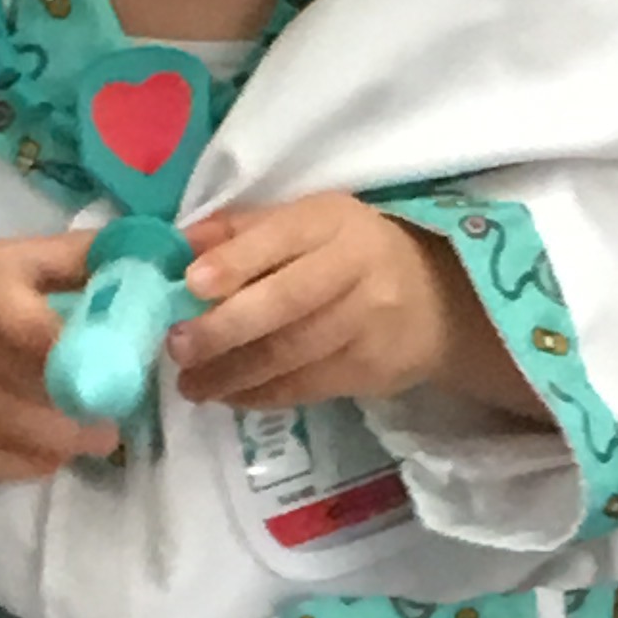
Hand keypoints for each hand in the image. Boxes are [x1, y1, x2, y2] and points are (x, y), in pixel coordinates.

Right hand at [0, 232, 109, 482]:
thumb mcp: (16, 259)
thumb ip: (80, 260)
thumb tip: (154, 260)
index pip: (23, 323)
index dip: (73, 352)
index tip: (117, 371)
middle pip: (15, 386)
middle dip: (75, 411)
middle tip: (115, 424)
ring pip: (0, 429)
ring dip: (58, 444)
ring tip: (95, 442)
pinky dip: (25, 464)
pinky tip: (52, 457)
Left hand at [171, 198, 491, 412]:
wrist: (439, 300)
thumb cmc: (353, 254)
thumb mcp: (309, 223)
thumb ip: (246, 231)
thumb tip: (179, 245)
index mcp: (332, 221)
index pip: (281, 237)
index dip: (236, 262)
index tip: (191, 284)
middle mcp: (354, 267)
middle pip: (284, 303)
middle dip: (224, 329)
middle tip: (177, 348)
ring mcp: (366, 322)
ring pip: (291, 353)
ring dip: (232, 374)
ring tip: (191, 385)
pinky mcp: (369, 369)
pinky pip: (305, 386)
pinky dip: (260, 395)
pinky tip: (228, 396)